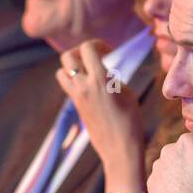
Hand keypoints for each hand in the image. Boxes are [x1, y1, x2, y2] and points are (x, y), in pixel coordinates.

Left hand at [55, 40, 145, 186]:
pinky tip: (90, 87)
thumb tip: (101, 71)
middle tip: (93, 58)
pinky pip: (67, 85)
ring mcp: (77, 97)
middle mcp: (84, 86)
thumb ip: (111, 77)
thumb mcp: (126, 93)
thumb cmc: (130, 121)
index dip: (97, 44)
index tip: (108, 51)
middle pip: (67, 56)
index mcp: (100, 80)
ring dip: (71, 67)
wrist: (120, 148)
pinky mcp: (76, 107)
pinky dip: (74, 80)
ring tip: (87, 72)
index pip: (87, 48)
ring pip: (61, 71)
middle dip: (79, 52)